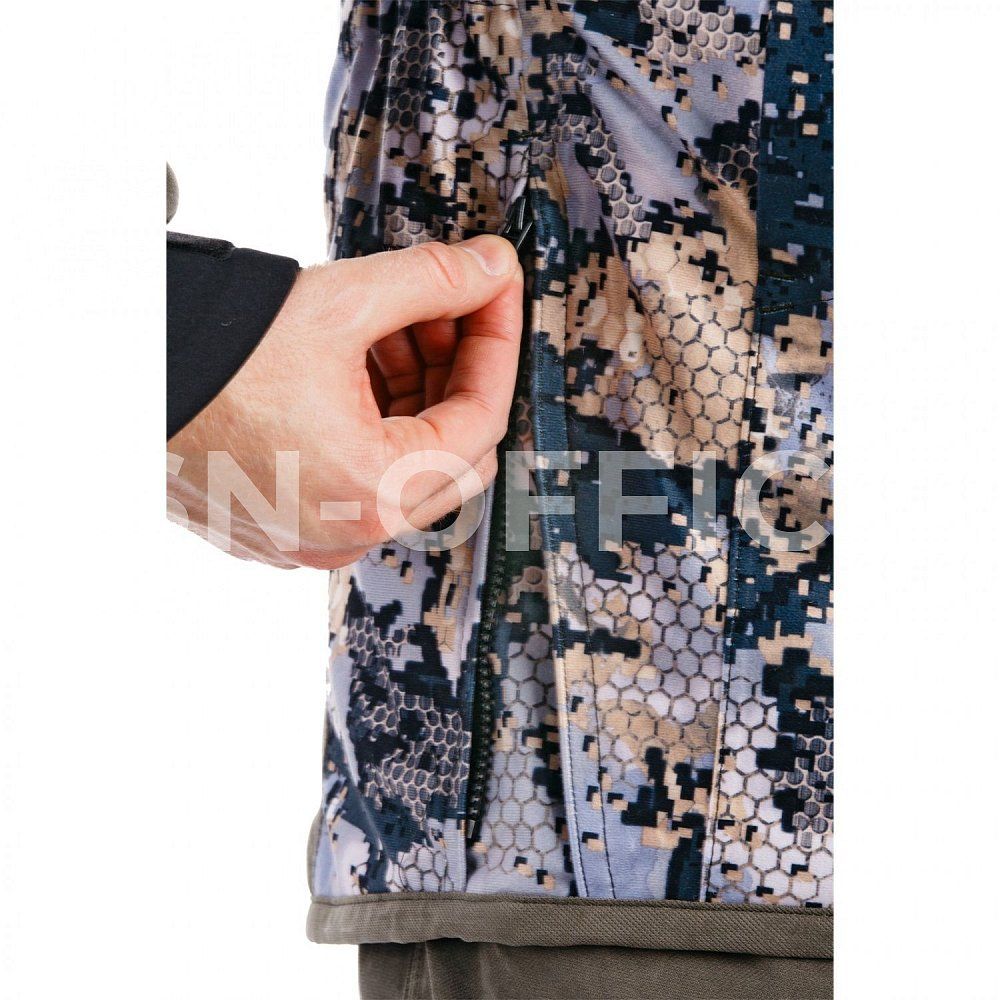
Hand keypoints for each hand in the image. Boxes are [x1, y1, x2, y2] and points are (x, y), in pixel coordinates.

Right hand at [167, 236, 522, 568]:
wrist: (115, 384)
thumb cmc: (206, 358)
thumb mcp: (337, 305)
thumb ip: (432, 282)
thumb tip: (491, 269)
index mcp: (372, 493)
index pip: (480, 420)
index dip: (496, 345)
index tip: (495, 294)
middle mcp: (347, 534)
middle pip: (449, 451)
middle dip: (457, 370)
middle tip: (449, 309)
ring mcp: (313, 538)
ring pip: (403, 466)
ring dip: (413, 392)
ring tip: (393, 326)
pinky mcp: (284, 528)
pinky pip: (359, 478)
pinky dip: (373, 423)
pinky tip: (356, 364)